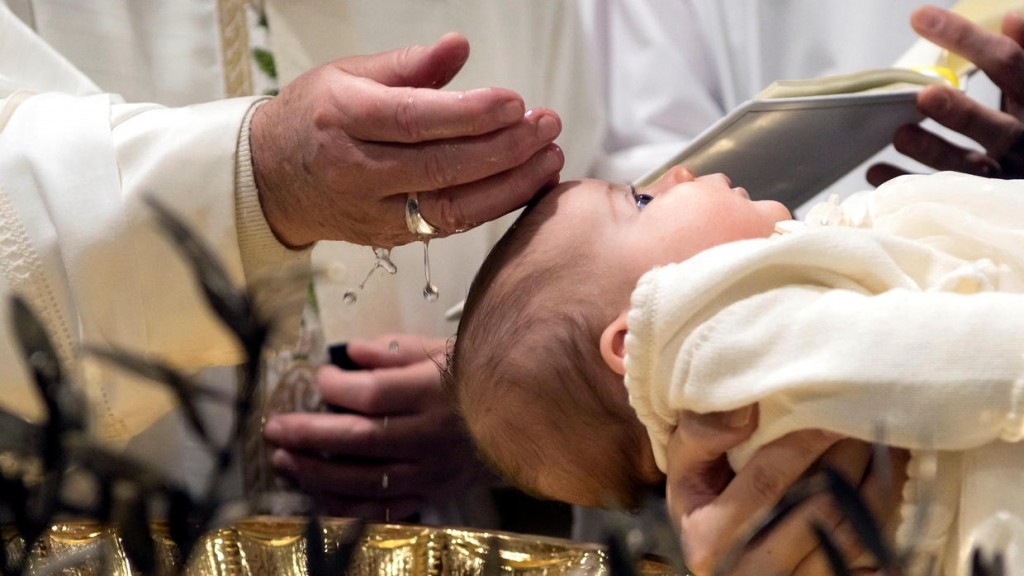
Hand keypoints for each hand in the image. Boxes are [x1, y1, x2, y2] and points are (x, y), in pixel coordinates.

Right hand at [250, 32, 563, 247]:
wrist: (274, 178)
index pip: (413, 120)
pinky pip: (450, 226)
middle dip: (503, 149)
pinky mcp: (390, 236)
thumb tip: (458, 47)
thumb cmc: (317, 117)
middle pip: (439, 167)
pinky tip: (526, 183)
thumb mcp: (349, 74)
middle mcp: (355, 170)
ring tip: (548, 158)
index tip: (515, 103)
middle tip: (546, 126)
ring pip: (450, 207)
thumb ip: (409, 65)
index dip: (469, 114)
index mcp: (342, 119)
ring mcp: (373, 211)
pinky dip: (494, 205)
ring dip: (509, 185)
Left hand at [262, 334, 492, 519]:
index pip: (372, 394)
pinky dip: (347, 508)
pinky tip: (318, 497)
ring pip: (364, 480)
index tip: (319, 376)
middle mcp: (430, 435)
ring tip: (283, 461)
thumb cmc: (480, 375)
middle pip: (358, 440)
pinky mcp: (432, 493)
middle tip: (273, 428)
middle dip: (308, 435)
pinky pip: (384, 509)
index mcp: (433, 391)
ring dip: (317, 473)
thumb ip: (395, 350)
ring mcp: (431, 471)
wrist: (526, 417)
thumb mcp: (443, 349)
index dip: (336, 387)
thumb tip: (349, 353)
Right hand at [665, 409, 905, 575]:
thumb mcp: (684, 466)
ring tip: (881, 440)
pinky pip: (870, 557)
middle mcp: (749, 573)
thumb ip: (701, 435)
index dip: (802, 443)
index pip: (767, 483)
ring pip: (852, 534)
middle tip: (862, 417)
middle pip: (819, 508)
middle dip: (847, 457)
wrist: (721, 554)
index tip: (830, 409)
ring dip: (874, 481)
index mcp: (707, 540)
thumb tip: (745, 411)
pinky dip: (884, 514)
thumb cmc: (702, 499)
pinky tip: (889, 478)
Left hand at [868, 6, 1023, 184]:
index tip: (920, 17)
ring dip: (932, 151)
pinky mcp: (977, 200)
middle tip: (926, 96)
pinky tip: (875, 170)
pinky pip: (939, 194)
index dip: (966, 38)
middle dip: (962, 112)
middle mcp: (1022, 139)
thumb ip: (1021, 57)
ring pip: (969, 167)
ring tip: (900, 135)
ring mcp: (1002, 174)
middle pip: (997, 128)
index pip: (1006, 63)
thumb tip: (1013, 17)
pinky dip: (906, 182)